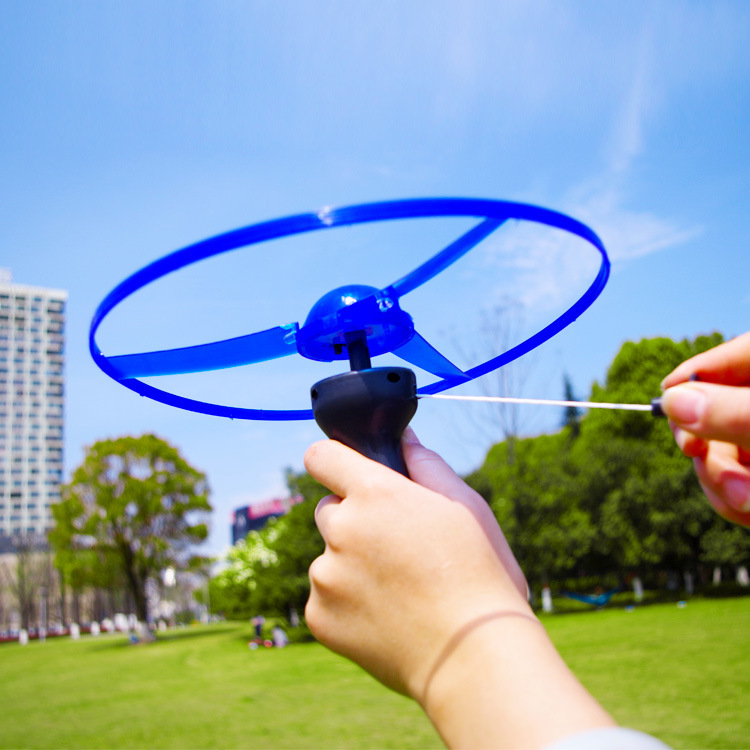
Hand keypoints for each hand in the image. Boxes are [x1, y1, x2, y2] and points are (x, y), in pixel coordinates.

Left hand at [304, 427, 528, 698]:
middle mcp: (342, 529)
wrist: (472, 655)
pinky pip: (325, 597)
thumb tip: (404, 440)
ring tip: (399, 591)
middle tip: (395, 548)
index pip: (322, 456)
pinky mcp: (319, 615)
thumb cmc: (477, 575)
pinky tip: (386, 616)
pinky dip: (346, 604)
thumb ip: (426, 465)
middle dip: (354, 521)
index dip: (335, 462)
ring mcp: (325, 575)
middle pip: (329, 510)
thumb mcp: (465, 506)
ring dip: (351, 566)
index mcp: (375, 493)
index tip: (346, 474)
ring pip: (328, 558)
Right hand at [661, 332, 749, 525]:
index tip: (666, 393)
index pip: (732, 357)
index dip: (694, 374)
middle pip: (715, 415)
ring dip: (722, 484)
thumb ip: (730, 412)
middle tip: (697, 456)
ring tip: (747, 502)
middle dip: (706, 445)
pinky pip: (732, 489)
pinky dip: (735, 502)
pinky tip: (749, 509)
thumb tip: (672, 400)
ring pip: (719, 458)